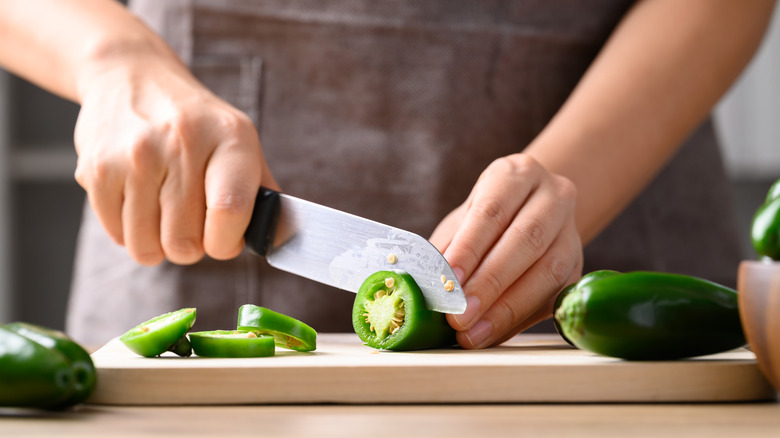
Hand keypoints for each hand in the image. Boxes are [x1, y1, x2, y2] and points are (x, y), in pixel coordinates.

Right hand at [74, 56, 276, 265]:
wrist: (132, 77)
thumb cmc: (197, 124)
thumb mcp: (240, 141)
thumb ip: (263, 193)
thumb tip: (280, 239)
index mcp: (230, 137)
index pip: (229, 212)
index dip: (227, 243)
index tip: (224, 239)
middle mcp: (182, 142)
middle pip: (185, 241)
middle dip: (192, 246)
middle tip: (191, 222)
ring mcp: (135, 156)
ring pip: (147, 248)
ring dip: (158, 244)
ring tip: (164, 212)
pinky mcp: (97, 170)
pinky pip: (118, 237)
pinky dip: (130, 232)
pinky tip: (139, 201)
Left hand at [429, 154, 582, 348]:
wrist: (532, 213)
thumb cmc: (486, 219)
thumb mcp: (463, 220)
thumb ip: (447, 248)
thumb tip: (422, 285)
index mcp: (517, 175)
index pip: (493, 211)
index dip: (470, 247)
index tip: (449, 280)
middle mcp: (553, 196)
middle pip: (526, 240)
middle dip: (489, 283)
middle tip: (459, 316)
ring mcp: (571, 232)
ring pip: (547, 272)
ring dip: (506, 309)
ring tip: (472, 333)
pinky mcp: (578, 268)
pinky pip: (552, 297)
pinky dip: (517, 320)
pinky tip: (491, 335)